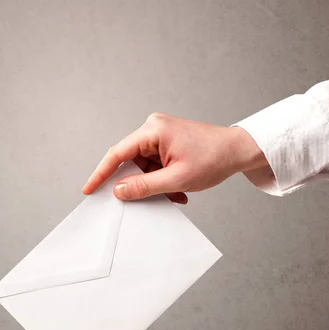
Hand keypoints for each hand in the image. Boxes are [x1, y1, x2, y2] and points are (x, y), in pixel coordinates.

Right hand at [82, 113, 268, 202]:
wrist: (239, 150)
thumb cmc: (214, 159)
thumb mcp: (176, 179)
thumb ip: (144, 186)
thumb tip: (119, 190)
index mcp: (153, 131)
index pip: (117, 153)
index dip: (100, 173)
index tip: (89, 189)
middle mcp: (153, 128)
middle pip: (129, 160)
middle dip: (135, 183)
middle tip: (136, 201)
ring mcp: (161, 135)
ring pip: (142, 167)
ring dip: (153, 185)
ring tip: (172, 195)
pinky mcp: (167, 143)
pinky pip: (154, 165)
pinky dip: (161, 180)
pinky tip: (175, 190)